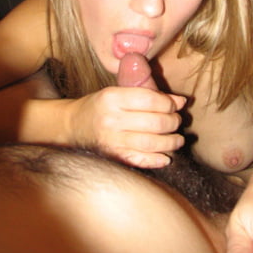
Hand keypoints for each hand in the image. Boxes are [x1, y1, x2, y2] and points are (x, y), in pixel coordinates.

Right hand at [68, 86, 185, 167]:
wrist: (73, 126)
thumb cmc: (100, 107)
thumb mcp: (117, 92)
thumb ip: (146, 93)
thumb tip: (180, 101)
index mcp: (111, 98)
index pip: (150, 99)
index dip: (169, 103)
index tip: (175, 105)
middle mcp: (111, 120)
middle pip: (156, 122)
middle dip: (173, 122)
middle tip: (176, 122)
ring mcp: (112, 141)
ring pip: (153, 143)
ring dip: (172, 142)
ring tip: (177, 139)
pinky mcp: (114, 157)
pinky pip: (143, 160)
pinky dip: (158, 159)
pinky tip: (165, 156)